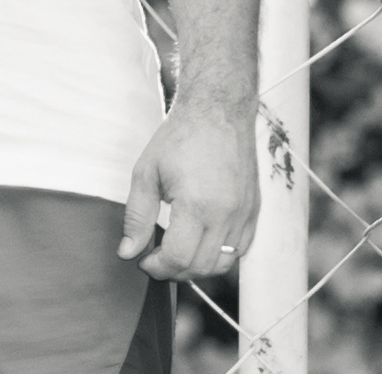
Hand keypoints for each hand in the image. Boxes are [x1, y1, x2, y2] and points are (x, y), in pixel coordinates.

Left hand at [118, 103, 257, 279]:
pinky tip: (200, 241)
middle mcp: (226, 215)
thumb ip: (137, 216)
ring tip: (176, 251)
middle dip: (173, 270)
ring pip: (223, 264)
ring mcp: (244, 214)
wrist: (219, 111)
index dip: (156, 267)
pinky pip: (240, 250)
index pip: (178, 258)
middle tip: (155, 257)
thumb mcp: (147, 172)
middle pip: (200, 267)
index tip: (143, 259)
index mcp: (197, 205)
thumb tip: (127, 252)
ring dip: (197, 267)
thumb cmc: (180, 137)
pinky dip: (219, 255)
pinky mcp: (254, 211)